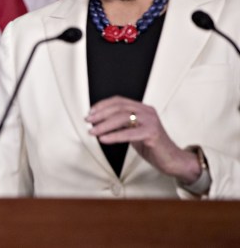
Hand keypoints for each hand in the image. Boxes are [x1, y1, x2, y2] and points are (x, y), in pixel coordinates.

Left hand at [86, 96, 200, 183]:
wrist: (173, 160)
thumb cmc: (153, 146)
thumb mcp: (134, 131)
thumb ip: (122, 124)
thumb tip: (99, 121)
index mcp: (143, 108)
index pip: (119, 101)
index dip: (103, 105)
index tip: (91, 112)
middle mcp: (147, 112)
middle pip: (119, 108)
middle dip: (100, 114)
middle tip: (88, 120)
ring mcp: (150, 121)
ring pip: (122, 118)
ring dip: (104, 125)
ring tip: (92, 131)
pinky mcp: (152, 133)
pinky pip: (128, 133)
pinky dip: (113, 136)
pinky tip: (103, 139)